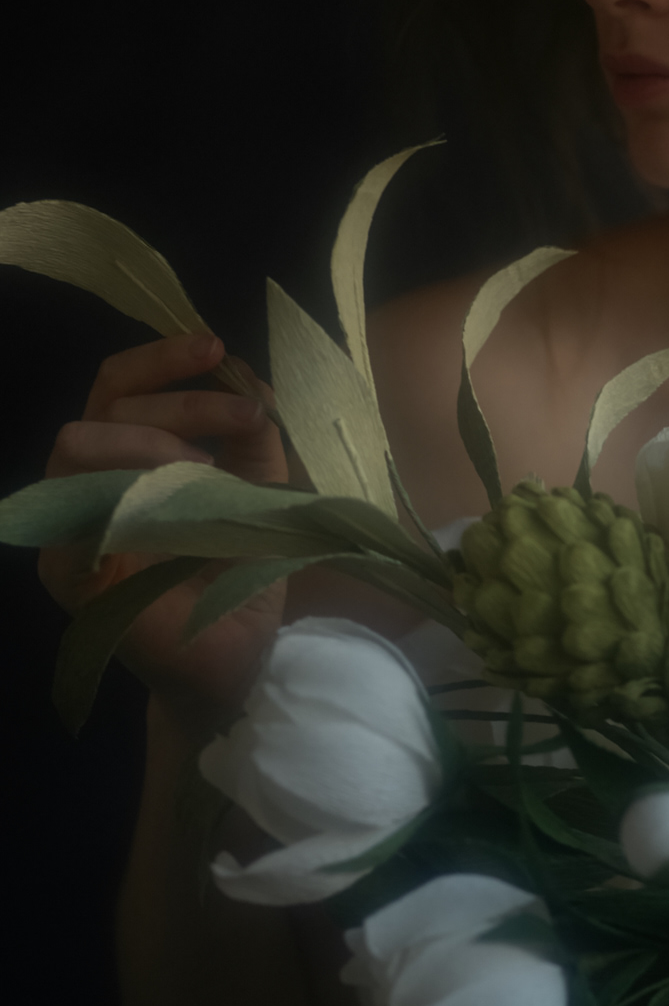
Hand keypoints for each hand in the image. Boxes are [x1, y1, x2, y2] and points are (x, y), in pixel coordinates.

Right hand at [38, 332, 288, 731]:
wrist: (240, 657)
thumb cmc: (240, 573)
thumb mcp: (262, 492)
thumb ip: (255, 439)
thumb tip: (253, 379)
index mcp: (131, 456)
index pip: (121, 385)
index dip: (162, 357)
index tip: (217, 347)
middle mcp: (92, 481)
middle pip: (107, 401)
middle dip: (183, 397)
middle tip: (246, 418)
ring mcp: (73, 524)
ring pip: (80, 441)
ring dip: (153, 437)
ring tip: (210, 467)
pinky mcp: (69, 572)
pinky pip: (71, 516)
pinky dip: (127, 494)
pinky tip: (179, 504)